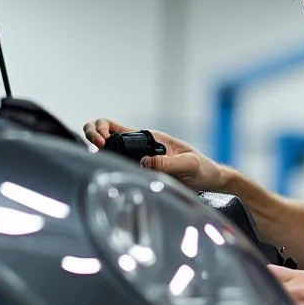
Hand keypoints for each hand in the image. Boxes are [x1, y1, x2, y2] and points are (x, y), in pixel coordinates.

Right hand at [83, 120, 230, 191]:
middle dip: (93, 134)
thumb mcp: (188, 165)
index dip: (101, 130)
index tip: (102, 144)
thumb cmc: (203, 169)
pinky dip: (106, 163)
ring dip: (96, 149)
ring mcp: (140, 157)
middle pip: (106, 132)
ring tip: (96, 157)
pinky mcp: (142, 170)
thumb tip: (143, 163)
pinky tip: (105, 170)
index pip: (114, 125)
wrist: (211, 179)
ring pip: (109, 148)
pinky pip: (119, 163)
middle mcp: (142, 145)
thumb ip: (167, 164)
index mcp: (149, 137)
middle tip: (96, 148)